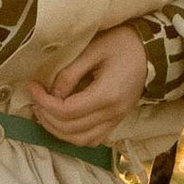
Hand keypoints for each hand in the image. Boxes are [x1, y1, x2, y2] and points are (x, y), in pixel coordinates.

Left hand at [23, 22, 148, 145]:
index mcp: (106, 95)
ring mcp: (116, 120)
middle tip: (34, 99)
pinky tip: (62, 121)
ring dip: (58, 131)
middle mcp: (112, 113)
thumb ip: (71, 72)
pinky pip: (92, 139)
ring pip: (81, 140)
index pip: (67, 111)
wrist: (151, 51)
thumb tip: (52, 92)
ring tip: (44, 112)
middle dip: (46, 117)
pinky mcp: (116, 121)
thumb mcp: (93, 49)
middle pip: (71, 129)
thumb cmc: (122, 44)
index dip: (44, 102)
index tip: (32, 87)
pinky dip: (74, 136)